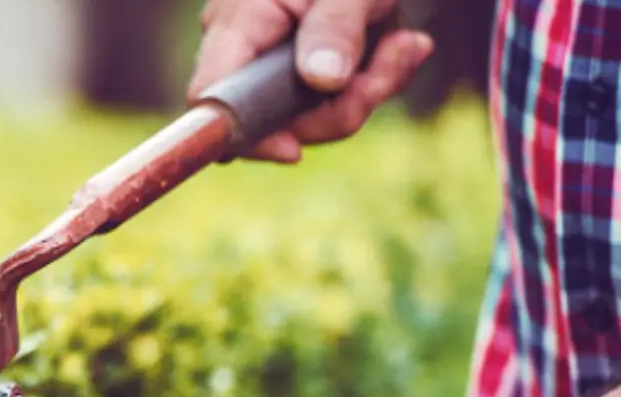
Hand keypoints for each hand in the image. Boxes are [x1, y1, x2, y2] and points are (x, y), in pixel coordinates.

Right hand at [187, 0, 434, 162]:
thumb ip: (336, 26)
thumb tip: (323, 81)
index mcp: (238, 20)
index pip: (212, 97)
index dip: (246, 134)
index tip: (294, 151)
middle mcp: (244, 46)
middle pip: (270, 118)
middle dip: (339, 108)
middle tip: (397, 62)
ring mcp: (269, 58)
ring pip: (308, 113)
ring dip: (366, 90)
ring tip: (408, 45)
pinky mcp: (298, 65)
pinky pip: (326, 97)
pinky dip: (368, 80)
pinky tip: (402, 45)